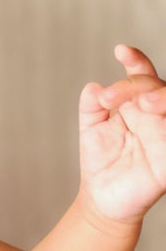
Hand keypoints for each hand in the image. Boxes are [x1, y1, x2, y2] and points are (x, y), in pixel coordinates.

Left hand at [78, 45, 165, 224]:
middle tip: (111, 98)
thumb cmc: (100, 163)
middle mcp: (156, 115)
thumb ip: (91, 108)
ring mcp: (165, 134)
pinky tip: (160, 116)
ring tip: (145, 102)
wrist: (102, 199)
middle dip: (139, 85)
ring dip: (164, 98)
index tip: (120, 51)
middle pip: (157, 88)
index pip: (143, 76)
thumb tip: (92, 87)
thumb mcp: (91, 131)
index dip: (136, 61)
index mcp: (137, 105)